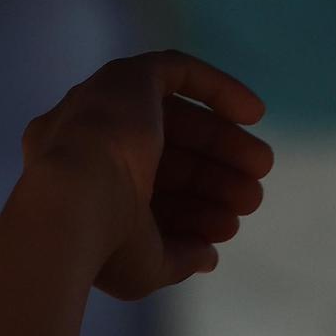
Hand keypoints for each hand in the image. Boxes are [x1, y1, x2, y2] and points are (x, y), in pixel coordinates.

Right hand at [20, 50, 270, 299]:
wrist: (73, 203)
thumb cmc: (103, 246)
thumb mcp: (145, 265)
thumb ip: (178, 256)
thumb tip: (208, 255)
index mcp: (80, 187)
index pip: (146, 195)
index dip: (191, 212)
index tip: (222, 230)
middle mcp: (85, 140)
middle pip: (164, 156)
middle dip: (214, 179)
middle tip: (252, 199)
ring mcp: (102, 107)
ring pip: (173, 119)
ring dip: (222, 143)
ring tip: (262, 168)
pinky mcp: (125, 78)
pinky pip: (175, 70)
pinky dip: (216, 87)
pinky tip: (256, 114)